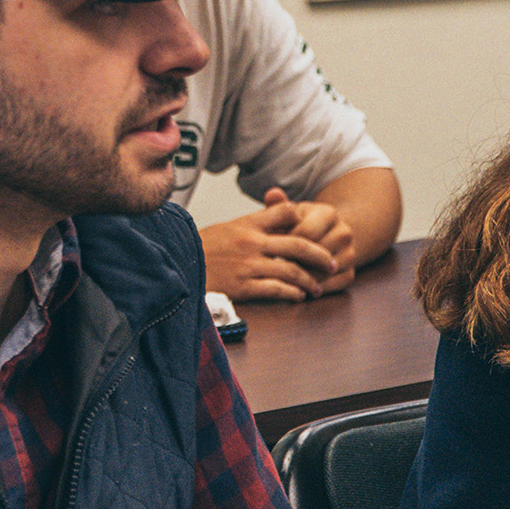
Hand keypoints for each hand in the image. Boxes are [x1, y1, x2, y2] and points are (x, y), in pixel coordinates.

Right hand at [200, 188, 348, 302]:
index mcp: (248, 224)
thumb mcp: (228, 227)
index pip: (286, 212)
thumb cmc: (202, 247)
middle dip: (320, 256)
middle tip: (331, 264)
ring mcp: (248, 265)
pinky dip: (291, 293)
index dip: (303, 220)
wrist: (177, 264)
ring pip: (291, 271)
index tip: (315, 230)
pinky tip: (298, 296)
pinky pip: (275, 290)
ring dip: (308, 280)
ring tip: (316, 287)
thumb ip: (255, 223)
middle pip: (298, 245)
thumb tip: (283, 216)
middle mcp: (251, 242)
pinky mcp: (242, 286)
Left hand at [280, 191, 356, 293]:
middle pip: (315, 255)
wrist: (326, 236)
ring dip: (303, 278)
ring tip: (284, 279)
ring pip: (323, 272)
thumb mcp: (290, 213)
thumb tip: (272, 193)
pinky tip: (298, 287)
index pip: (305, 234)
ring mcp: (350, 254)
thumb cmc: (300, 224)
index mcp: (328, 213)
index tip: (270, 249)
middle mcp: (344, 233)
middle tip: (273, 269)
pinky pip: (332, 286)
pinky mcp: (350, 273)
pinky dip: (314, 289)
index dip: (285, 243)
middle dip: (293, 262)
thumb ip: (279, 206)